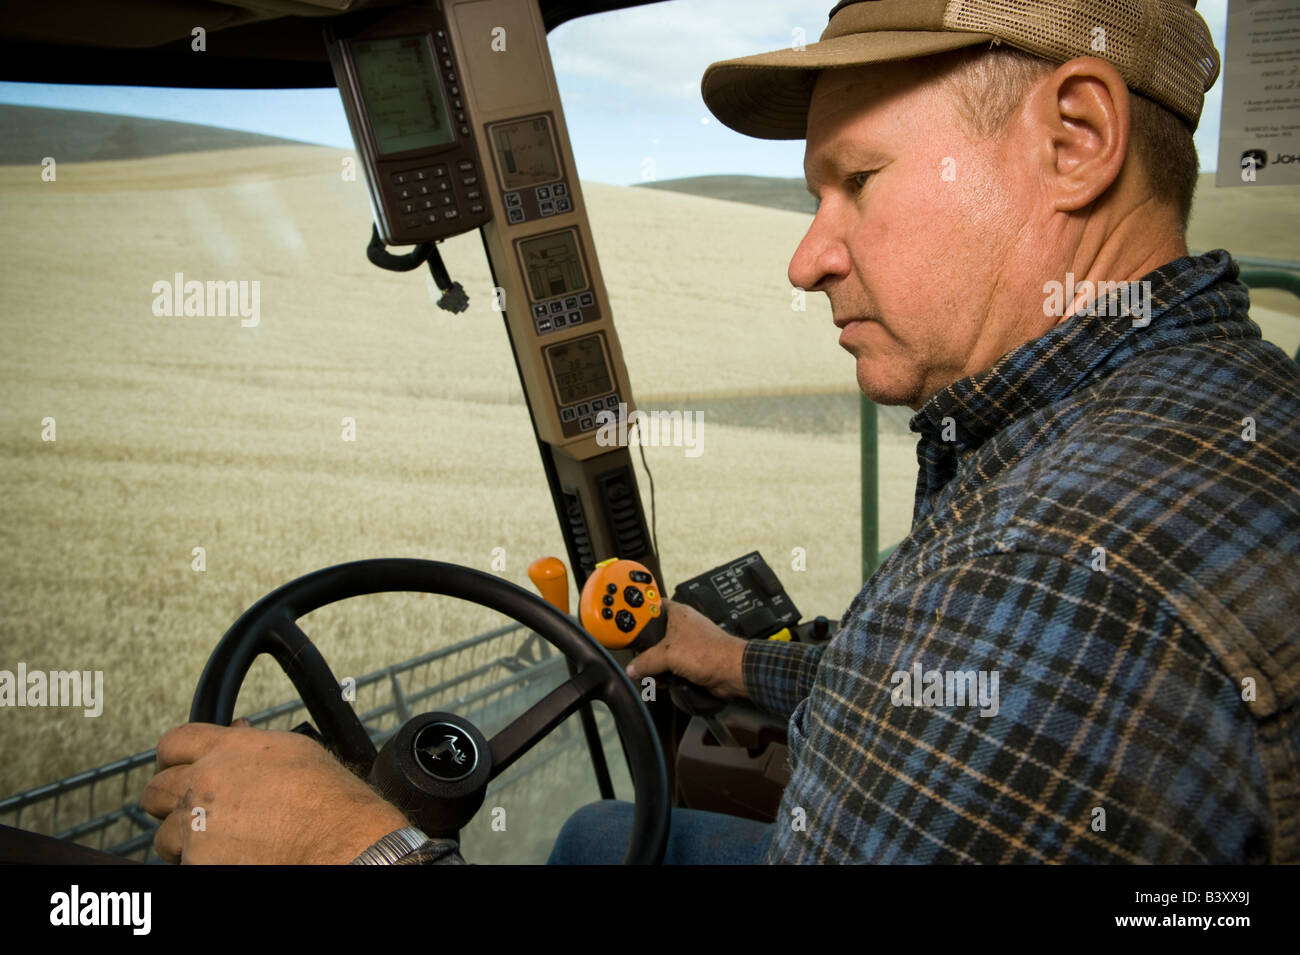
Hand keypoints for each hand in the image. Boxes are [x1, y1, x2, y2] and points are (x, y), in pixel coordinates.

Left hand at [141, 720, 409, 864]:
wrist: (340, 842)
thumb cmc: (331, 800)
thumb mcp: (295, 751)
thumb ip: (252, 743)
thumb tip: (236, 731)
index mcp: (228, 749)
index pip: (174, 743)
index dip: (171, 758)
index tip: (173, 767)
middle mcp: (205, 783)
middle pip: (156, 789)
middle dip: (170, 801)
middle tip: (190, 810)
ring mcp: (197, 827)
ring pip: (165, 835)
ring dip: (185, 839)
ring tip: (218, 842)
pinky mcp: (198, 863)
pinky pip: (185, 864)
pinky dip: (202, 863)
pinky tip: (232, 858)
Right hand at [625, 599, 747, 699]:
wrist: (732, 673)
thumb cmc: (711, 653)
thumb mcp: (669, 654)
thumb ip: (646, 661)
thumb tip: (633, 667)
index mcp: (676, 614)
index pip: (649, 604)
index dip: (635, 611)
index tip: (622, 617)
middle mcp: (680, 626)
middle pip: (651, 634)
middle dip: (644, 649)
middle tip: (637, 656)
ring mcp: (685, 644)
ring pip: (659, 653)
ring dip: (654, 666)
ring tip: (654, 673)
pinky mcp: (689, 660)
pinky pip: (668, 666)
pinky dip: (664, 674)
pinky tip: (665, 680)